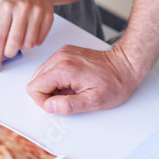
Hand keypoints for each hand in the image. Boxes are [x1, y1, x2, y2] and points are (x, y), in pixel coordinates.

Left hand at [0, 0, 54, 70]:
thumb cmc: (17, 0)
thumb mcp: (2, 12)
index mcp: (6, 8)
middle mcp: (22, 9)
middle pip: (14, 42)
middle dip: (10, 53)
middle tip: (8, 53)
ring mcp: (37, 13)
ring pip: (29, 44)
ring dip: (23, 47)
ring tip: (21, 37)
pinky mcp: (48, 18)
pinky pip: (40, 41)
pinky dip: (34, 42)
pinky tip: (31, 33)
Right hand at [26, 44, 142, 114]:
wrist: (125, 65)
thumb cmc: (115, 83)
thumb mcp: (95, 101)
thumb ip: (69, 105)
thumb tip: (50, 106)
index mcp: (64, 69)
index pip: (34, 88)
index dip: (43, 102)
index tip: (59, 104)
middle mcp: (60, 57)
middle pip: (35, 80)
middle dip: (47, 94)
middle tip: (67, 98)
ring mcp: (62, 53)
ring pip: (41, 74)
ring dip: (53, 86)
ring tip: (72, 89)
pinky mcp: (65, 52)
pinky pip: (50, 68)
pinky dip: (57, 78)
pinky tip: (73, 82)